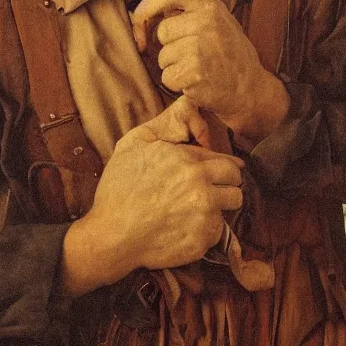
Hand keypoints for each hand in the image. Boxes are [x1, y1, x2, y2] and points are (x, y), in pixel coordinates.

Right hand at [60, 97, 244, 295]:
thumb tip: (192, 103)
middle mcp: (201, 187)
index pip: (228, 162)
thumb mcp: (135, 144)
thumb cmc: (119, 189)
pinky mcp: (202, 241)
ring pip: (232, 206)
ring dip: (219, 206)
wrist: (109, 237)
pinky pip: (218, 232)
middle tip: (204, 191)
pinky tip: (185, 227)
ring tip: (195, 209)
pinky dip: (206, 230)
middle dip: (224, 185)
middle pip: (237, 183)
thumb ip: (166, 121)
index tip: (211, 175)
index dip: (220, 168)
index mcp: (189, 162)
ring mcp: (203, 216)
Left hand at [130, 0, 289, 141]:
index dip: (148, 5)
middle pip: (162, 31)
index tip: (139, 18)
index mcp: (211, 7)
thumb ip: (192, 14)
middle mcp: (206, 22)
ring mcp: (201, 47)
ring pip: (163, 57)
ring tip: (197, 70)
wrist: (251, 90)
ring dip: (174, 68)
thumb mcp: (220, 24)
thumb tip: (149, 11)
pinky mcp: (195, 71)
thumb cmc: (231, 57)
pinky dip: (177, 84)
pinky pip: (168, 77)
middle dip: (170, 47)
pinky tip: (196, 83)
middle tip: (191, 57)